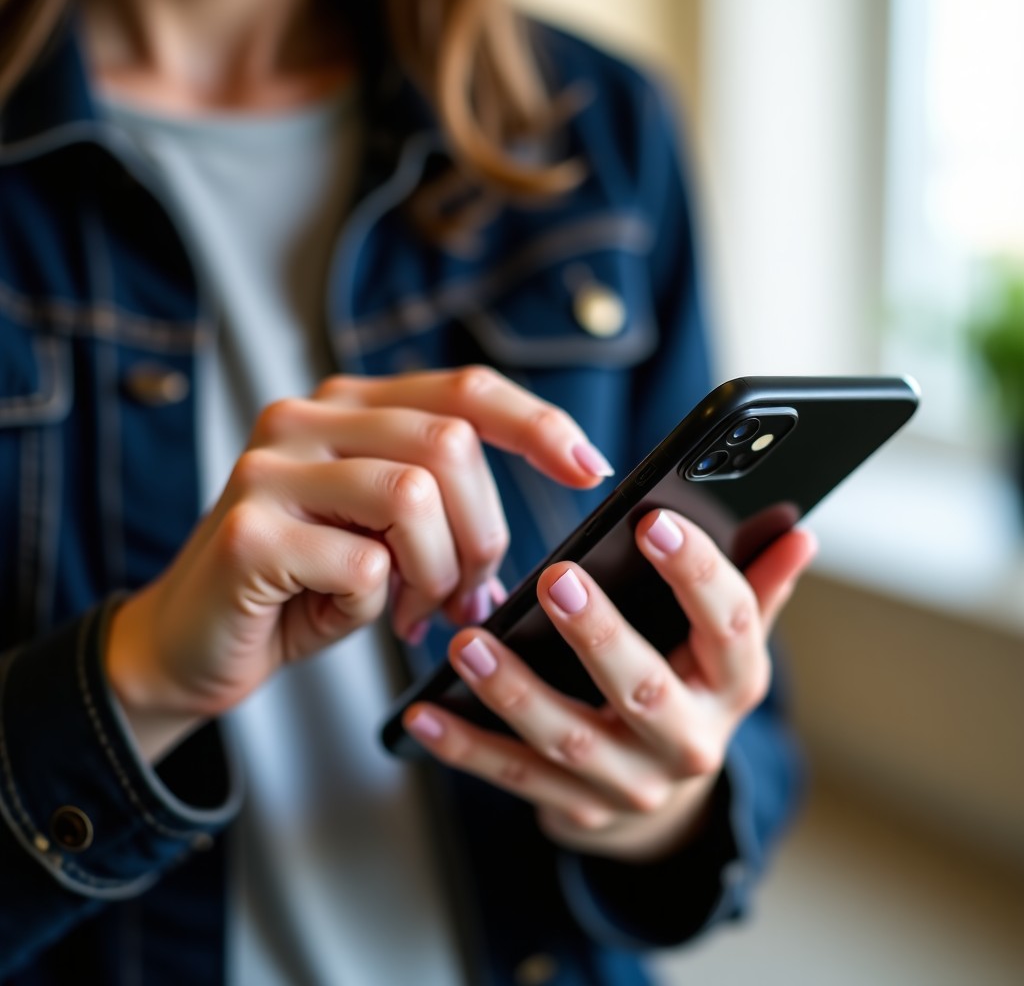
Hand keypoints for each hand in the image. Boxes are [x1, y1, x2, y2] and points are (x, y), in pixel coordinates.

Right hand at [105, 367, 612, 760]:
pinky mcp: (250, 531)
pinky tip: (355, 614)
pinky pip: (365, 564)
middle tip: (465, 592)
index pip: (464, 388)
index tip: (591, 469)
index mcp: (349, 404)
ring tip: (418, 609)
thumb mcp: (389, 531)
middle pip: (450, 445)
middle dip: (483, 534)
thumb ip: (448, 500)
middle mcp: (306, 417)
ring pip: (413, 495)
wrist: (195, 645)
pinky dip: (382, 604)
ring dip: (437, 572)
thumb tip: (556, 491)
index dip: (537, 424)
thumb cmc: (306, 587)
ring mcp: (271, 467)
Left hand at [403, 510, 816, 861]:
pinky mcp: (576, 807)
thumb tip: (801, 533)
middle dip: (601, 638)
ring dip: (515, 693)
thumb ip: (757, 589)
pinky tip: (424, 716)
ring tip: (468, 643)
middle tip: (557, 581)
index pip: (731, 626)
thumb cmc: (690, 691)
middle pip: (647, 691)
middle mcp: (688, 740)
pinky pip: (515, 776)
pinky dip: (466, 748)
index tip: (656, 522)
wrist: (663, 798)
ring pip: (569, 738)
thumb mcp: (728, 648)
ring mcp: (630, 782)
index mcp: (732, 685)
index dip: (698, 575)